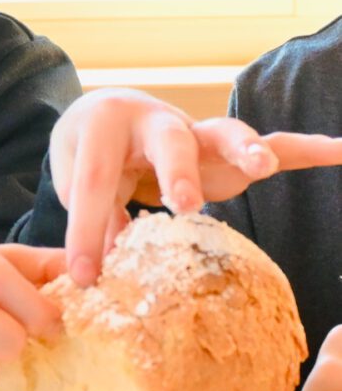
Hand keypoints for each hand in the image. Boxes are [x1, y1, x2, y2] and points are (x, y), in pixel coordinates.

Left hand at [49, 88, 341, 284]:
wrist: (102, 115)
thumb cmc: (86, 156)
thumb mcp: (75, 183)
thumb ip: (94, 221)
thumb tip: (101, 274)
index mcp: (105, 128)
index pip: (97, 180)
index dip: (88, 229)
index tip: (83, 275)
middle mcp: (155, 122)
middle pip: (170, 143)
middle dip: (177, 174)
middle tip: (182, 206)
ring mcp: (195, 133)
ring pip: (224, 135)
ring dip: (245, 150)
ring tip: (263, 165)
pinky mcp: (223, 148)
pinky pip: (270, 145)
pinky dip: (305, 149)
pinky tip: (339, 151)